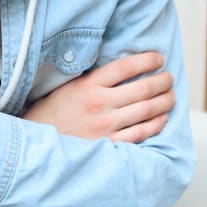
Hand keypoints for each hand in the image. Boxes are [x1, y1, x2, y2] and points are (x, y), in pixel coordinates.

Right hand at [23, 52, 175, 142]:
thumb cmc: (52, 114)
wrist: (35, 147)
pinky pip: (140, 133)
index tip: (159, 58)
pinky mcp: (108, 145)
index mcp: (88, 85)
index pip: (126, 66)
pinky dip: (156, 124)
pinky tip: (162, 118)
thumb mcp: (69, 87)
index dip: (148, 60)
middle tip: (169, 78)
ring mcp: (105, 126)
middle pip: (143, 88)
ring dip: (165, 101)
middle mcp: (99, 104)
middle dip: (163, 81)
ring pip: (147, 109)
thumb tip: (123, 66)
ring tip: (170, 96)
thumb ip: (94, 78)